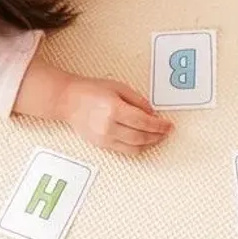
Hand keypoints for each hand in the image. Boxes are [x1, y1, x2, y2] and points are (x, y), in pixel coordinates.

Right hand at [58, 77, 173, 154]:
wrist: (68, 100)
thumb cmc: (92, 90)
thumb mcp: (119, 87)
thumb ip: (138, 100)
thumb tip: (153, 113)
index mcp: (115, 109)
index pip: (144, 122)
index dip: (160, 125)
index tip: (169, 125)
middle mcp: (109, 126)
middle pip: (141, 137)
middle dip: (157, 135)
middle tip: (166, 131)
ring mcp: (104, 138)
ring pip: (134, 147)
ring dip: (149, 144)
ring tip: (158, 137)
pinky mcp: (101, 144)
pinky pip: (124, 150)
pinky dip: (137, 148)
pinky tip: (143, 142)